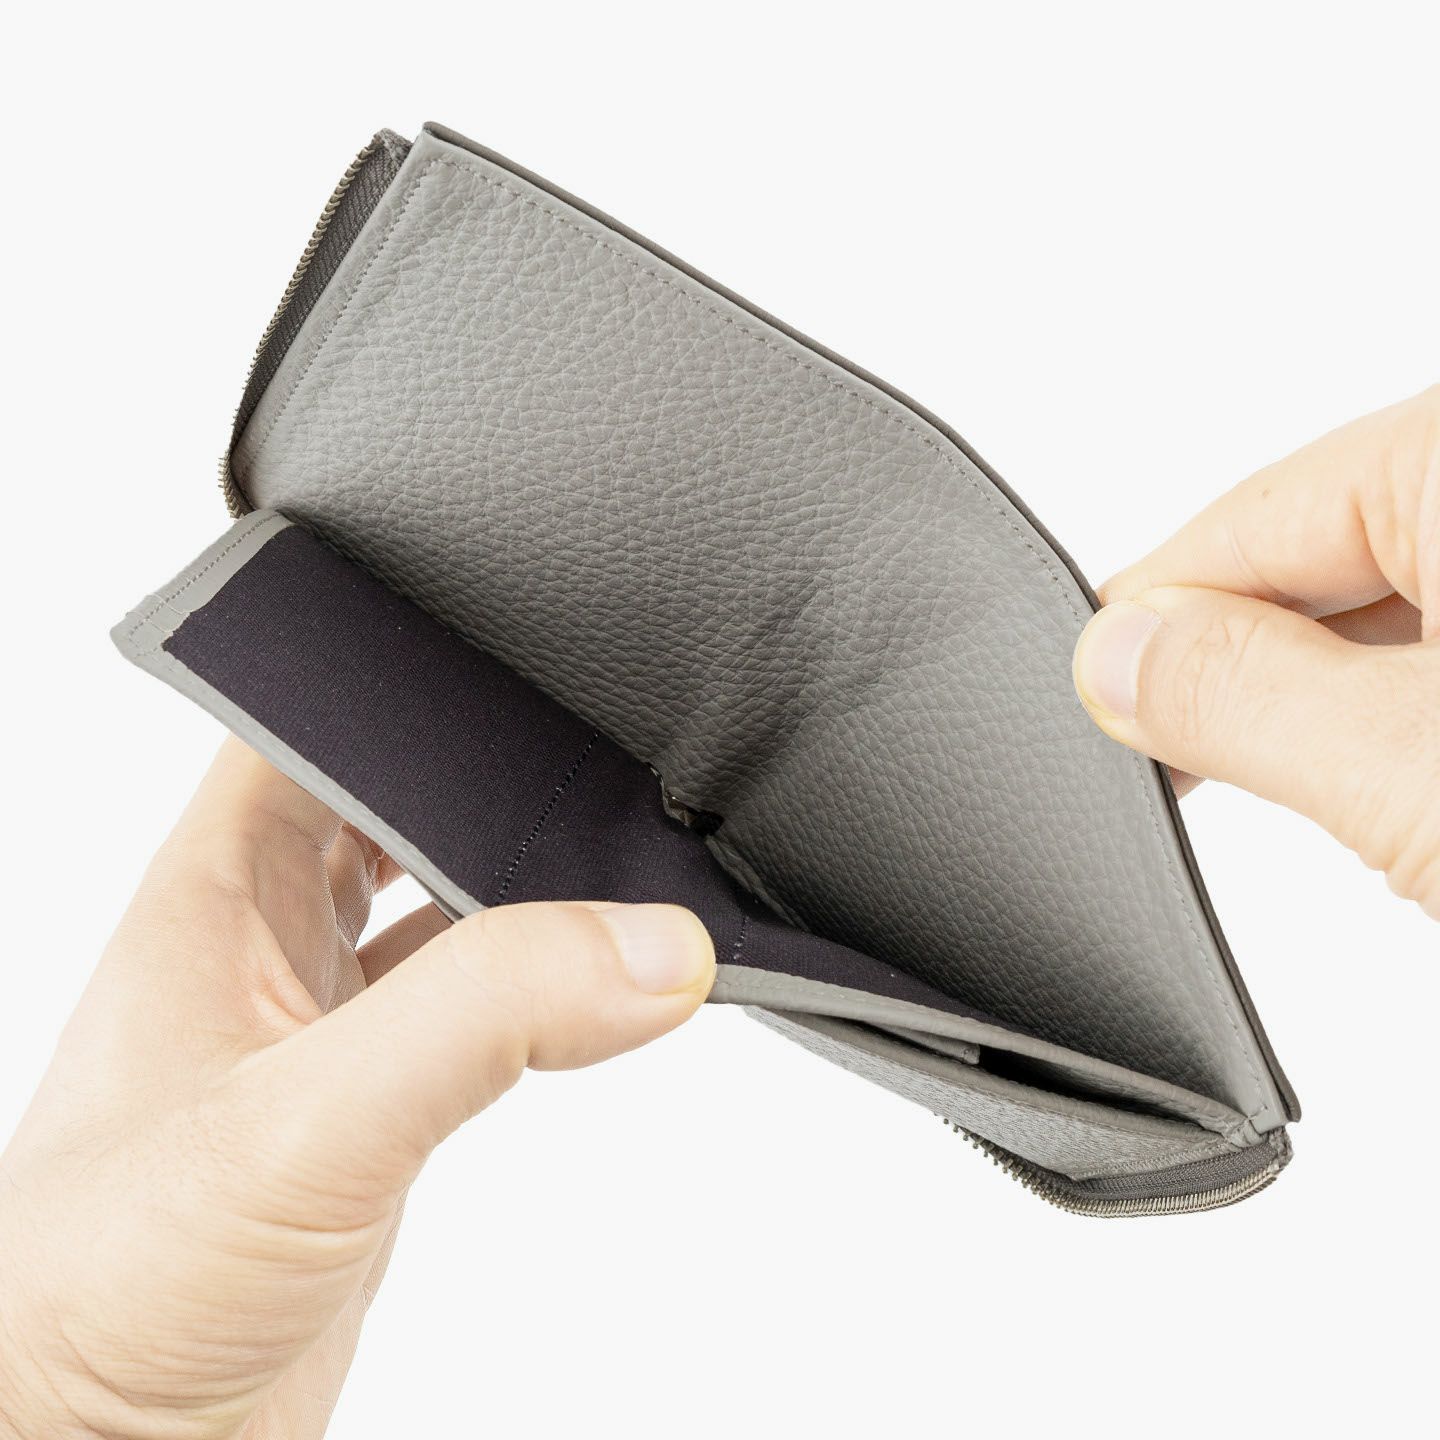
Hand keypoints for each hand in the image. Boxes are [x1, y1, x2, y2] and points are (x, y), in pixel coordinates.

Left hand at [0, 741, 714, 1439]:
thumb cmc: (99, 1293)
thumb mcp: (303, 1125)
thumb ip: (481, 1019)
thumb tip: (648, 947)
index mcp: (214, 893)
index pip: (309, 723)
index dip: (406, 681)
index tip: (521, 663)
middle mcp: (262, 944)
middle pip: (393, 806)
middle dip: (492, 786)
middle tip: (601, 775)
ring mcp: (317, 1030)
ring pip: (438, 909)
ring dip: (518, 894)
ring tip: (614, 876)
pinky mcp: (365, 1114)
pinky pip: (465, 1014)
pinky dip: (530, 995)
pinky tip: (586, 999)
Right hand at [1073, 384, 1439, 917]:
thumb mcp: (1416, 774)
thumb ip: (1239, 696)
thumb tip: (1115, 655)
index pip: (1256, 518)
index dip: (1149, 615)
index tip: (1083, 692)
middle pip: (1324, 552)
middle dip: (1242, 662)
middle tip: (1164, 764)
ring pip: (1399, 598)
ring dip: (1332, 693)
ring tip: (1293, 786)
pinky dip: (1409, 707)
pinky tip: (1404, 780)